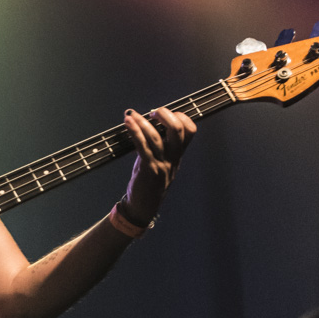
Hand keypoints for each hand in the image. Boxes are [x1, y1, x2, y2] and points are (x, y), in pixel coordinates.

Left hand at [121, 106, 195, 226]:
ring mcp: (161, 164)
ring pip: (156, 137)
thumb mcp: (161, 162)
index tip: (165, 113)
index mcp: (177, 154)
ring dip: (143, 122)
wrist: (144, 206)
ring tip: (131, 115)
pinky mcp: (148, 169)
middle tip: (153, 112)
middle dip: (166, 114)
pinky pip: (142, 147)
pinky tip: (128, 124)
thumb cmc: (149, 181)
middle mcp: (172, 158)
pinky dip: (134, 132)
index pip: (190, 130)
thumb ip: (160, 145)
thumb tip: (149, 123)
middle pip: (178, 130)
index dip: (181, 116)